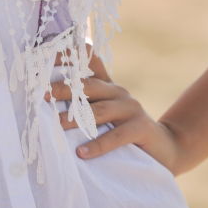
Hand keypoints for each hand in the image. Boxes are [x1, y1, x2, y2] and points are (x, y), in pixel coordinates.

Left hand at [49, 53, 183, 173]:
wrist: (164, 147)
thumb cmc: (124, 131)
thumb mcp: (105, 113)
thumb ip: (84, 104)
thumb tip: (47, 98)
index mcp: (108, 86)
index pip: (90, 61)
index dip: (71, 55)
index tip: (47, 54)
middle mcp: (118, 92)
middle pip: (89, 86)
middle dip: (64, 89)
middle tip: (42, 94)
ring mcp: (131, 108)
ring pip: (100, 111)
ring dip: (76, 118)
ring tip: (56, 125)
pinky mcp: (141, 127)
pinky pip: (117, 136)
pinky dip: (98, 145)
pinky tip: (81, 153)